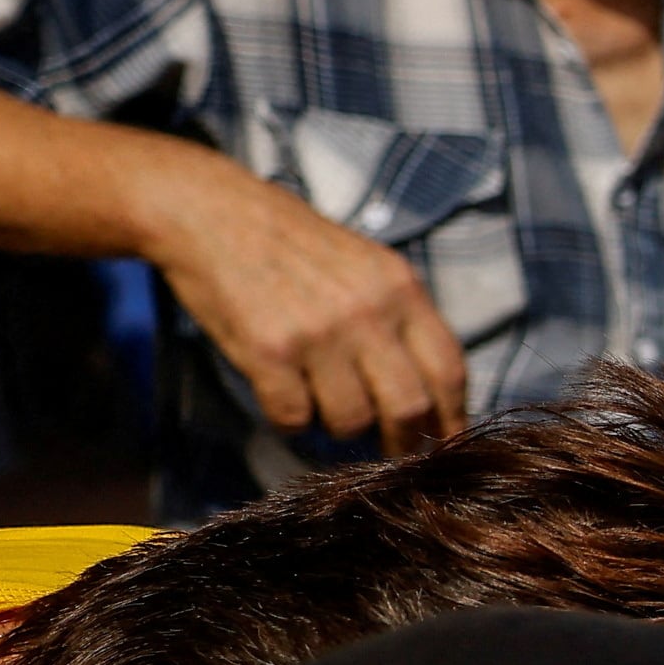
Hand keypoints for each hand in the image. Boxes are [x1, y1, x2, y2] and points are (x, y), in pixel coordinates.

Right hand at [139, 144, 472, 450]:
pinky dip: (292, 422)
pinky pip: (295, 417)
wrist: (211, 214)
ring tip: (323, 404)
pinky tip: (284, 398)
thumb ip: (401, 318)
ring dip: (340, 427)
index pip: (449, 370)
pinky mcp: (269, 351)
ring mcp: (318, 334)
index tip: (445, 439)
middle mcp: (367, 312)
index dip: (452, 416)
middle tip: (392, 450)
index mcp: (401, 289)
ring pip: (352, 420)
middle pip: (409, 407)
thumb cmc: (292, 244)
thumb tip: (432, 390)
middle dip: (404, 441)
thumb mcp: (367, 265)